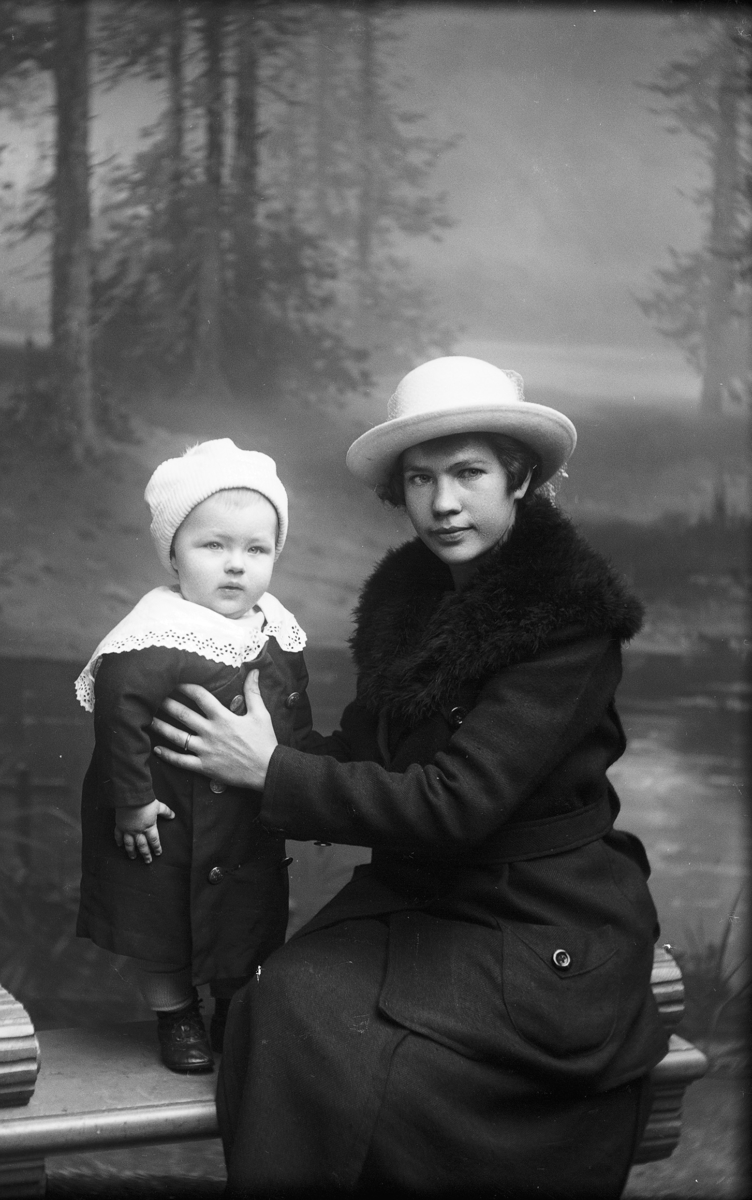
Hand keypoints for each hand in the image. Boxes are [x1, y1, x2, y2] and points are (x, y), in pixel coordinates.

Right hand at [114, 799, 174, 862]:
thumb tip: (173, 816)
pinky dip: (118, 841)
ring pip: (130, 844)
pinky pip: (118, 835)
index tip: (158, 853)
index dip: (156, 848)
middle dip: (146, 854)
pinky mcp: (120, 825)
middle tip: (148, 861)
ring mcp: (128, 829)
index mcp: (149, 827)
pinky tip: (119, 846)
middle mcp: (138, 831)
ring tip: (133, 857)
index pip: (154, 841)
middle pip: (142, 846)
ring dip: (131, 852)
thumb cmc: (145, 801)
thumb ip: (166, 812)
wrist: (131, 797)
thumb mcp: (158, 806)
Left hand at [151, 670, 277, 790]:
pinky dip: (168, 756)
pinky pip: (182, 761)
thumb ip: (253, 692)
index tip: (174, 679)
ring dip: (161, 727)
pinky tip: (157, 749)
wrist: (268, 770)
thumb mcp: (261, 714)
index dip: (185, 686)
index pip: (200, 696)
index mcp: (223, 717)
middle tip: (152, 696)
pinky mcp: (204, 767)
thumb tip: (254, 671)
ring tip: (147, 719)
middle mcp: (211, 732)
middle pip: (183, 714)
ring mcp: (206, 750)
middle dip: (166, 703)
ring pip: (177, 737)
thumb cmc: (264, 741)